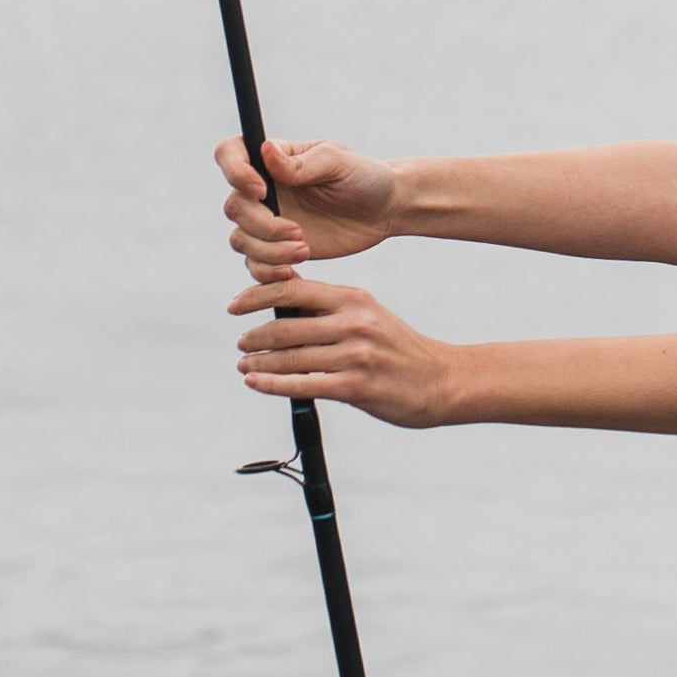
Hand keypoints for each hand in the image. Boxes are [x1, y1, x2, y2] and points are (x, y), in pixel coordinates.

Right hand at [219, 131, 397, 270]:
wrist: (383, 210)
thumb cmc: (363, 177)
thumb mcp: (337, 163)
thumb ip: (300, 163)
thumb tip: (266, 150)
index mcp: (272, 159)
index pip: (229, 154)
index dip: (235, 172)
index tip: (262, 190)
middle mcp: (262, 190)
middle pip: (234, 207)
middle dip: (262, 225)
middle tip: (297, 232)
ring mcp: (267, 221)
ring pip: (241, 240)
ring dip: (269, 251)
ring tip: (304, 250)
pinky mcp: (276, 250)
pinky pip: (254, 266)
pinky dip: (268, 272)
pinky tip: (294, 269)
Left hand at [233, 267, 462, 430]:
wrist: (441, 380)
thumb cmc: (397, 348)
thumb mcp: (368, 314)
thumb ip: (329, 307)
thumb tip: (282, 297)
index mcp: (354, 299)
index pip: (294, 289)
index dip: (258, 295)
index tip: (235, 306)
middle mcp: (354, 323)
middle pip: (287, 326)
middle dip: (256, 336)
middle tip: (241, 344)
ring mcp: (356, 355)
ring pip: (291, 358)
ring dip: (260, 363)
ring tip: (245, 366)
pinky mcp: (357, 387)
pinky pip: (304, 385)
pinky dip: (273, 385)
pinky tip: (256, 383)